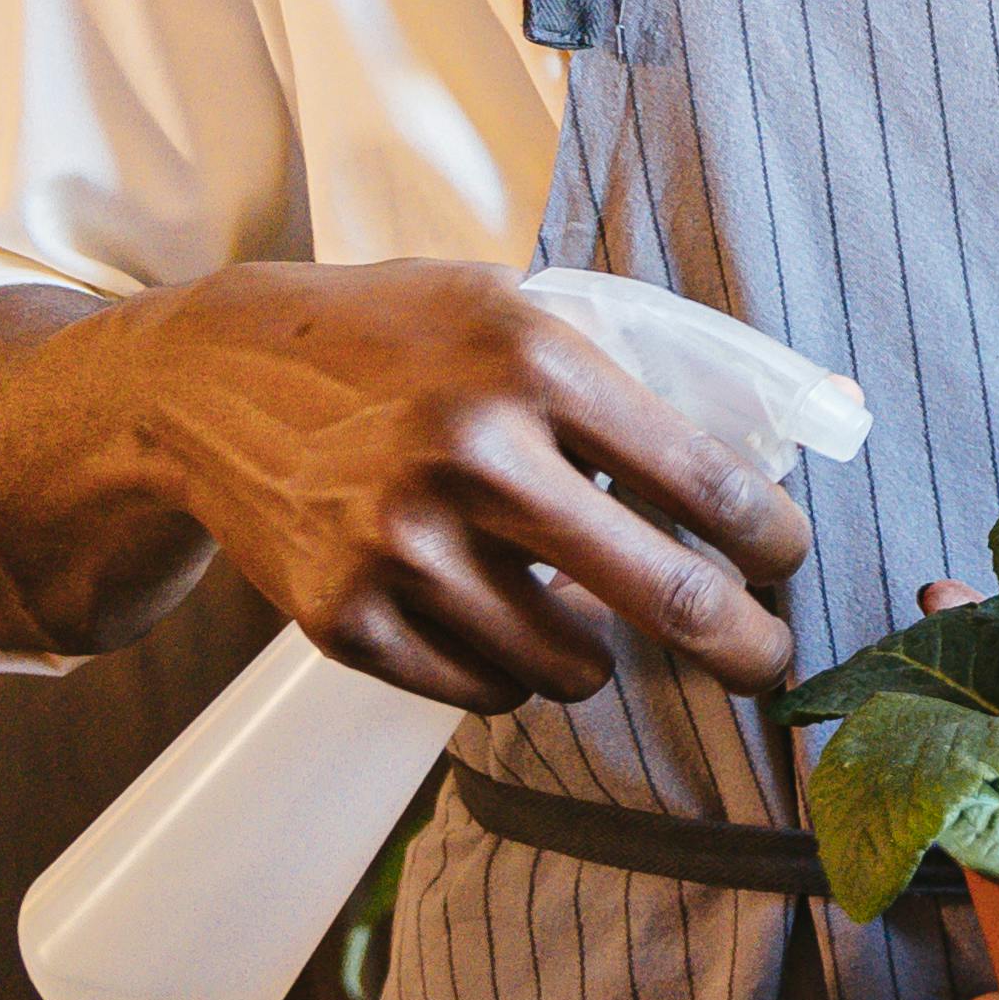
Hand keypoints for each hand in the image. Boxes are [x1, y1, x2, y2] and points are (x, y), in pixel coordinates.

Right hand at [128, 259, 810, 711]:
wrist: (209, 381)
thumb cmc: (389, 340)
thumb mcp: (507, 308)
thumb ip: (623, 370)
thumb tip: (790, 428)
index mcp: (533, 361)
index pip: (702, 480)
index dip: (769, 538)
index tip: (787, 559)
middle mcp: (471, 455)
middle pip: (666, 595)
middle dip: (743, 643)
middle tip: (771, 660)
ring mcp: (403, 546)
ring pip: (573, 666)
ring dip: (594, 653)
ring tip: (573, 608)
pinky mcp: (349, 620)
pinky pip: (485, 691)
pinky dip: (506, 670)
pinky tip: (487, 617)